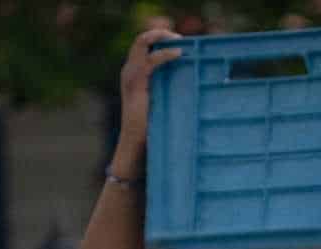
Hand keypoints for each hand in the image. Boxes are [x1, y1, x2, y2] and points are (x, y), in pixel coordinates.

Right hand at [113, 21, 184, 173]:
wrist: (135, 141)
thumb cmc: (149, 127)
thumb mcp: (160, 103)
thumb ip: (168, 91)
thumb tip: (191, 88)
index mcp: (133, 74)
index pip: (143, 47)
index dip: (159, 40)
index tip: (179, 42)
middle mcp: (129, 70)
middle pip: (141, 39)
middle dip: (161, 34)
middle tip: (180, 38)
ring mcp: (130, 74)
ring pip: (142, 42)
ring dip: (163, 38)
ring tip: (181, 41)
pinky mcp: (135, 82)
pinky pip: (150, 59)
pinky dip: (165, 54)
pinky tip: (178, 53)